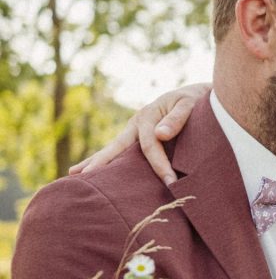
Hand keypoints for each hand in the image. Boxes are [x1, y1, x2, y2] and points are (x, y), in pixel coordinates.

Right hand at [69, 82, 209, 185]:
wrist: (199, 96)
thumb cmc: (198, 101)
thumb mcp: (190, 104)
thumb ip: (178, 118)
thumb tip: (160, 135)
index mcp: (148, 115)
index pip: (150, 145)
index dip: (159, 164)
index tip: (170, 182)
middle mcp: (136, 123)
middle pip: (116, 146)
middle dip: (100, 162)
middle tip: (81, 176)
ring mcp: (134, 130)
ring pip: (113, 148)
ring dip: (95, 162)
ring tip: (72, 174)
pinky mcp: (138, 137)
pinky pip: (121, 151)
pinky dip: (108, 161)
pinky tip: (95, 172)